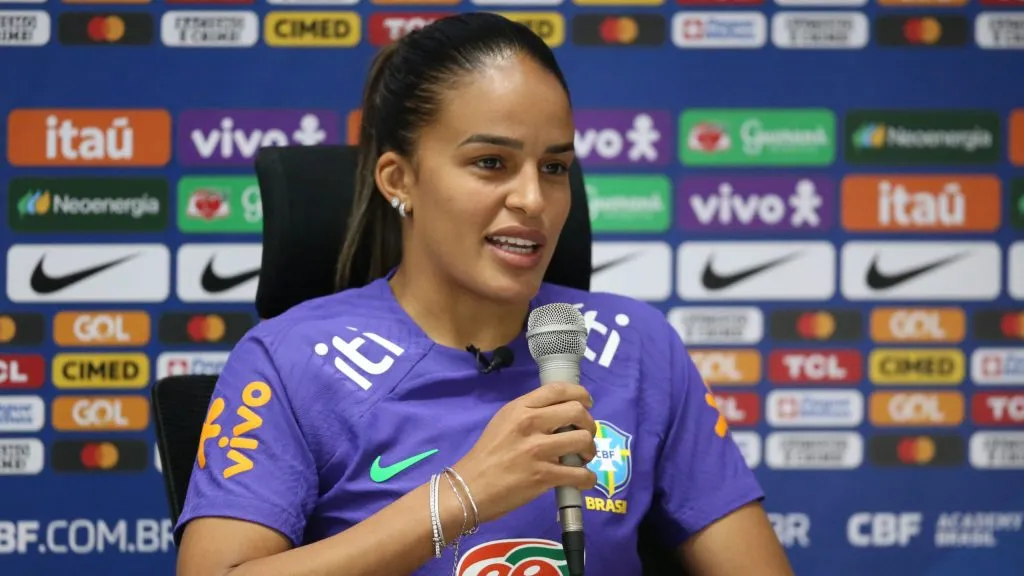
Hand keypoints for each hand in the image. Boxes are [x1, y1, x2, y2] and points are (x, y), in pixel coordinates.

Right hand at [451, 383, 597, 524]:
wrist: (470, 487)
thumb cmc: (487, 454)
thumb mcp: (504, 421)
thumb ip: (530, 413)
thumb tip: (560, 414)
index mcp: (520, 408)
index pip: (557, 389)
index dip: (580, 393)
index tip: (587, 403)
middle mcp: (530, 424)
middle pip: (577, 412)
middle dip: (589, 424)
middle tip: (585, 435)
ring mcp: (537, 450)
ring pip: (583, 440)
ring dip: (590, 450)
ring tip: (583, 458)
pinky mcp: (543, 476)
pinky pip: (580, 474)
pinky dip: (587, 478)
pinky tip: (582, 479)